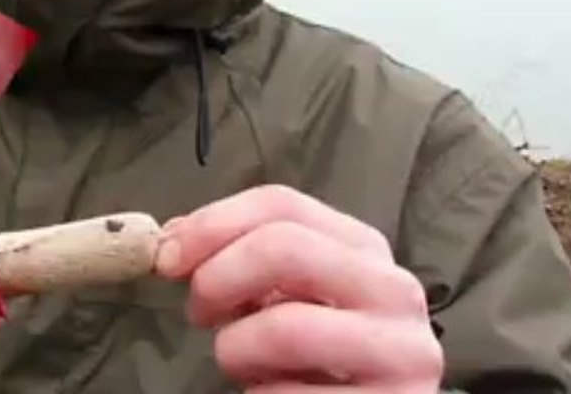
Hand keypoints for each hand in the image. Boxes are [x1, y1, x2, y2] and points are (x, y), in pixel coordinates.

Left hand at [154, 185, 443, 392]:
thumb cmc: (316, 356)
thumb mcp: (285, 296)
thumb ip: (242, 259)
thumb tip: (174, 236)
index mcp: (364, 249)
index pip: (281, 205)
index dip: (212, 224)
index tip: (168, 255)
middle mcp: (394, 290)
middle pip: (284, 248)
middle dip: (218, 278)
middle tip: (198, 313)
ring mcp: (402, 352)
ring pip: (285, 327)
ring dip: (235, 349)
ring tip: (239, 364)